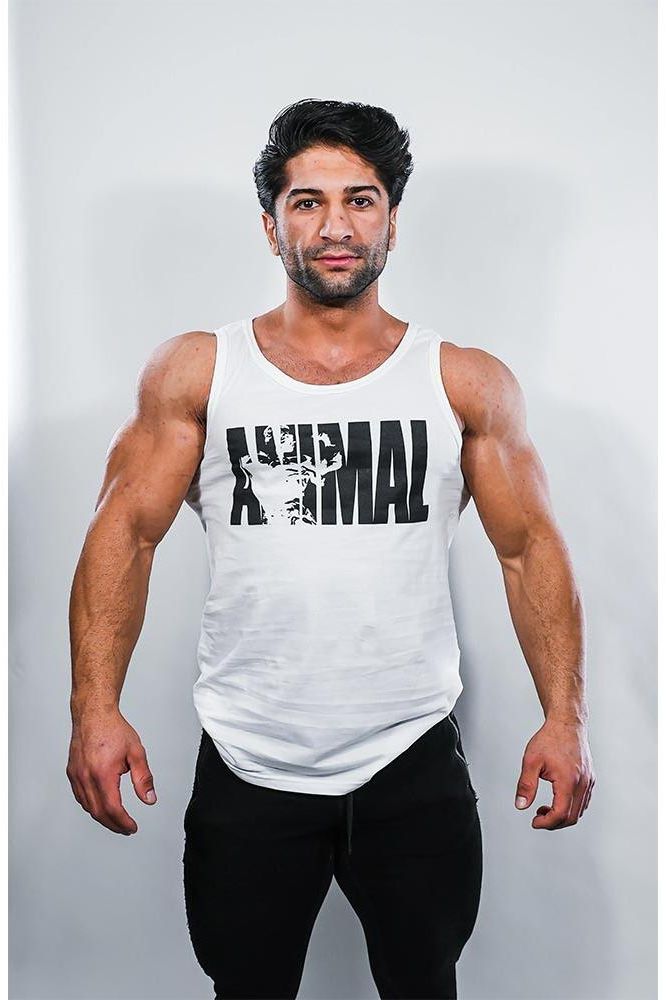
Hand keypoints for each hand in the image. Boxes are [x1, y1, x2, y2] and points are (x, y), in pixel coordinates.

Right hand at [66, 708, 156, 834]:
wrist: (93, 714)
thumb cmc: (113, 729)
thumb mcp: (136, 753)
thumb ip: (143, 778)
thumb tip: (149, 799)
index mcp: (103, 773)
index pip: (112, 808)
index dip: (123, 822)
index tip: (132, 827)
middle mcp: (86, 777)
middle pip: (98, 812)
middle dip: (114, 824)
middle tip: (126, 828)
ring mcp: (76, 775)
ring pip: (87, 806)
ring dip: (102, 817)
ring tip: (116, 820)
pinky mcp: (72, 772)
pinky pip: (80, 796)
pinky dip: (91, 806)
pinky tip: (100, 806)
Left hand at [514, 717, 594, 829]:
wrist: (567, 723)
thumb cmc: (550, 739)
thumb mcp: (531, 761)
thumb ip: (526, 785)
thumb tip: (521, 805)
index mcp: (568, 780)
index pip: (560, 814)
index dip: (546, 823)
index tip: (534, 822)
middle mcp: (582, 784)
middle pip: (572, 817)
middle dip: (553, 822)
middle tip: (538, 817)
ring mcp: (589, 782)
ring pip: (579, 811)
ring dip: (562, 815)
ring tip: (545, 808)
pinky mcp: (590, 779)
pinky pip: (583, 801)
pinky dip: (571, 807)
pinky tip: (557, 799)